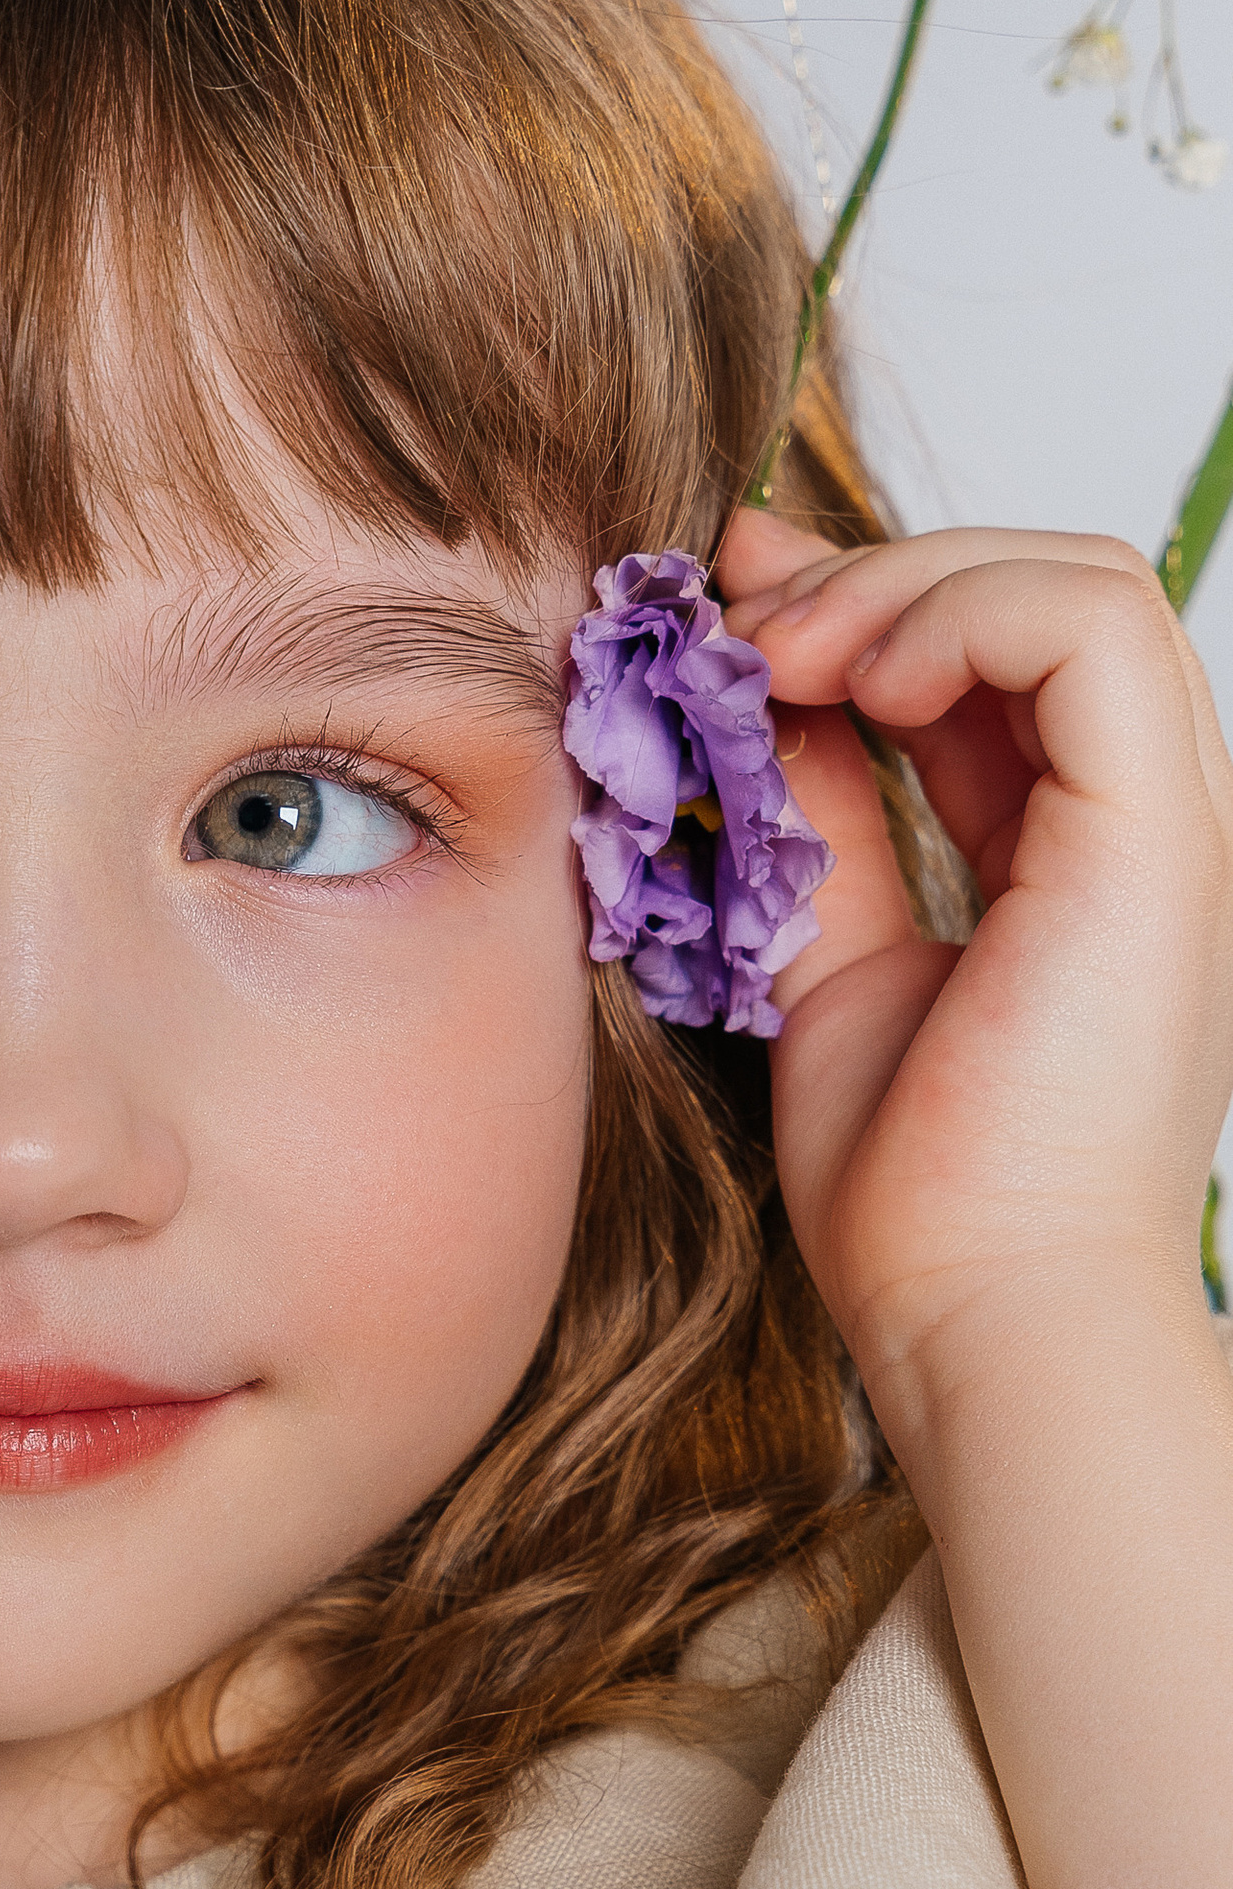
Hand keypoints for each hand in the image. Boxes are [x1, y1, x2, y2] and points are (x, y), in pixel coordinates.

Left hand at [715, 503, 1232, 1426]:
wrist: (975, 1313)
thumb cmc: (914, 1195)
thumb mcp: (828, 958)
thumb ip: (820, 826)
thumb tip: (764, 693)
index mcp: (1073, 856)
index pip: (993, 660)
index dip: (861, 600)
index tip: (725, 606)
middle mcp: (1135, 825)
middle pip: (1039, 595)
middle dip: (872, 575)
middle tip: (735, 626)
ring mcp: (1163, 824)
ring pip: (1079, 582)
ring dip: (906, 584)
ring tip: (783, 656)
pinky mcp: (1158, 833)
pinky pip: (1088, 626)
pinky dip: (955, 616)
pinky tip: (854, 682)